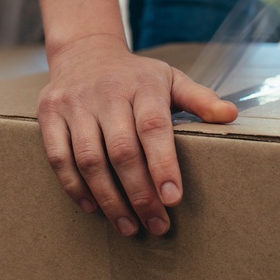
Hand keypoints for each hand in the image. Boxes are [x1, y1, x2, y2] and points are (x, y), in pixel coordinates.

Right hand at [38, 32, 237, 236]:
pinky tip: (93, 208)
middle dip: (140, 194)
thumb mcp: (170, 79)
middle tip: (156, 224)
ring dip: (109, 199)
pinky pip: (58, 158)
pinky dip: (75, 188)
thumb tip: (231, 115)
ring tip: (128, 227)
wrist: (84, 52)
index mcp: (142, 85)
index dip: (163, 165)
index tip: (173, 199)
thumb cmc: (135, 76)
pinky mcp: (49, 114)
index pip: (153, 127)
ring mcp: (73, 103)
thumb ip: (199, 99)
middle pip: (122, 150)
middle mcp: (106, 92)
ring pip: (89, 159)